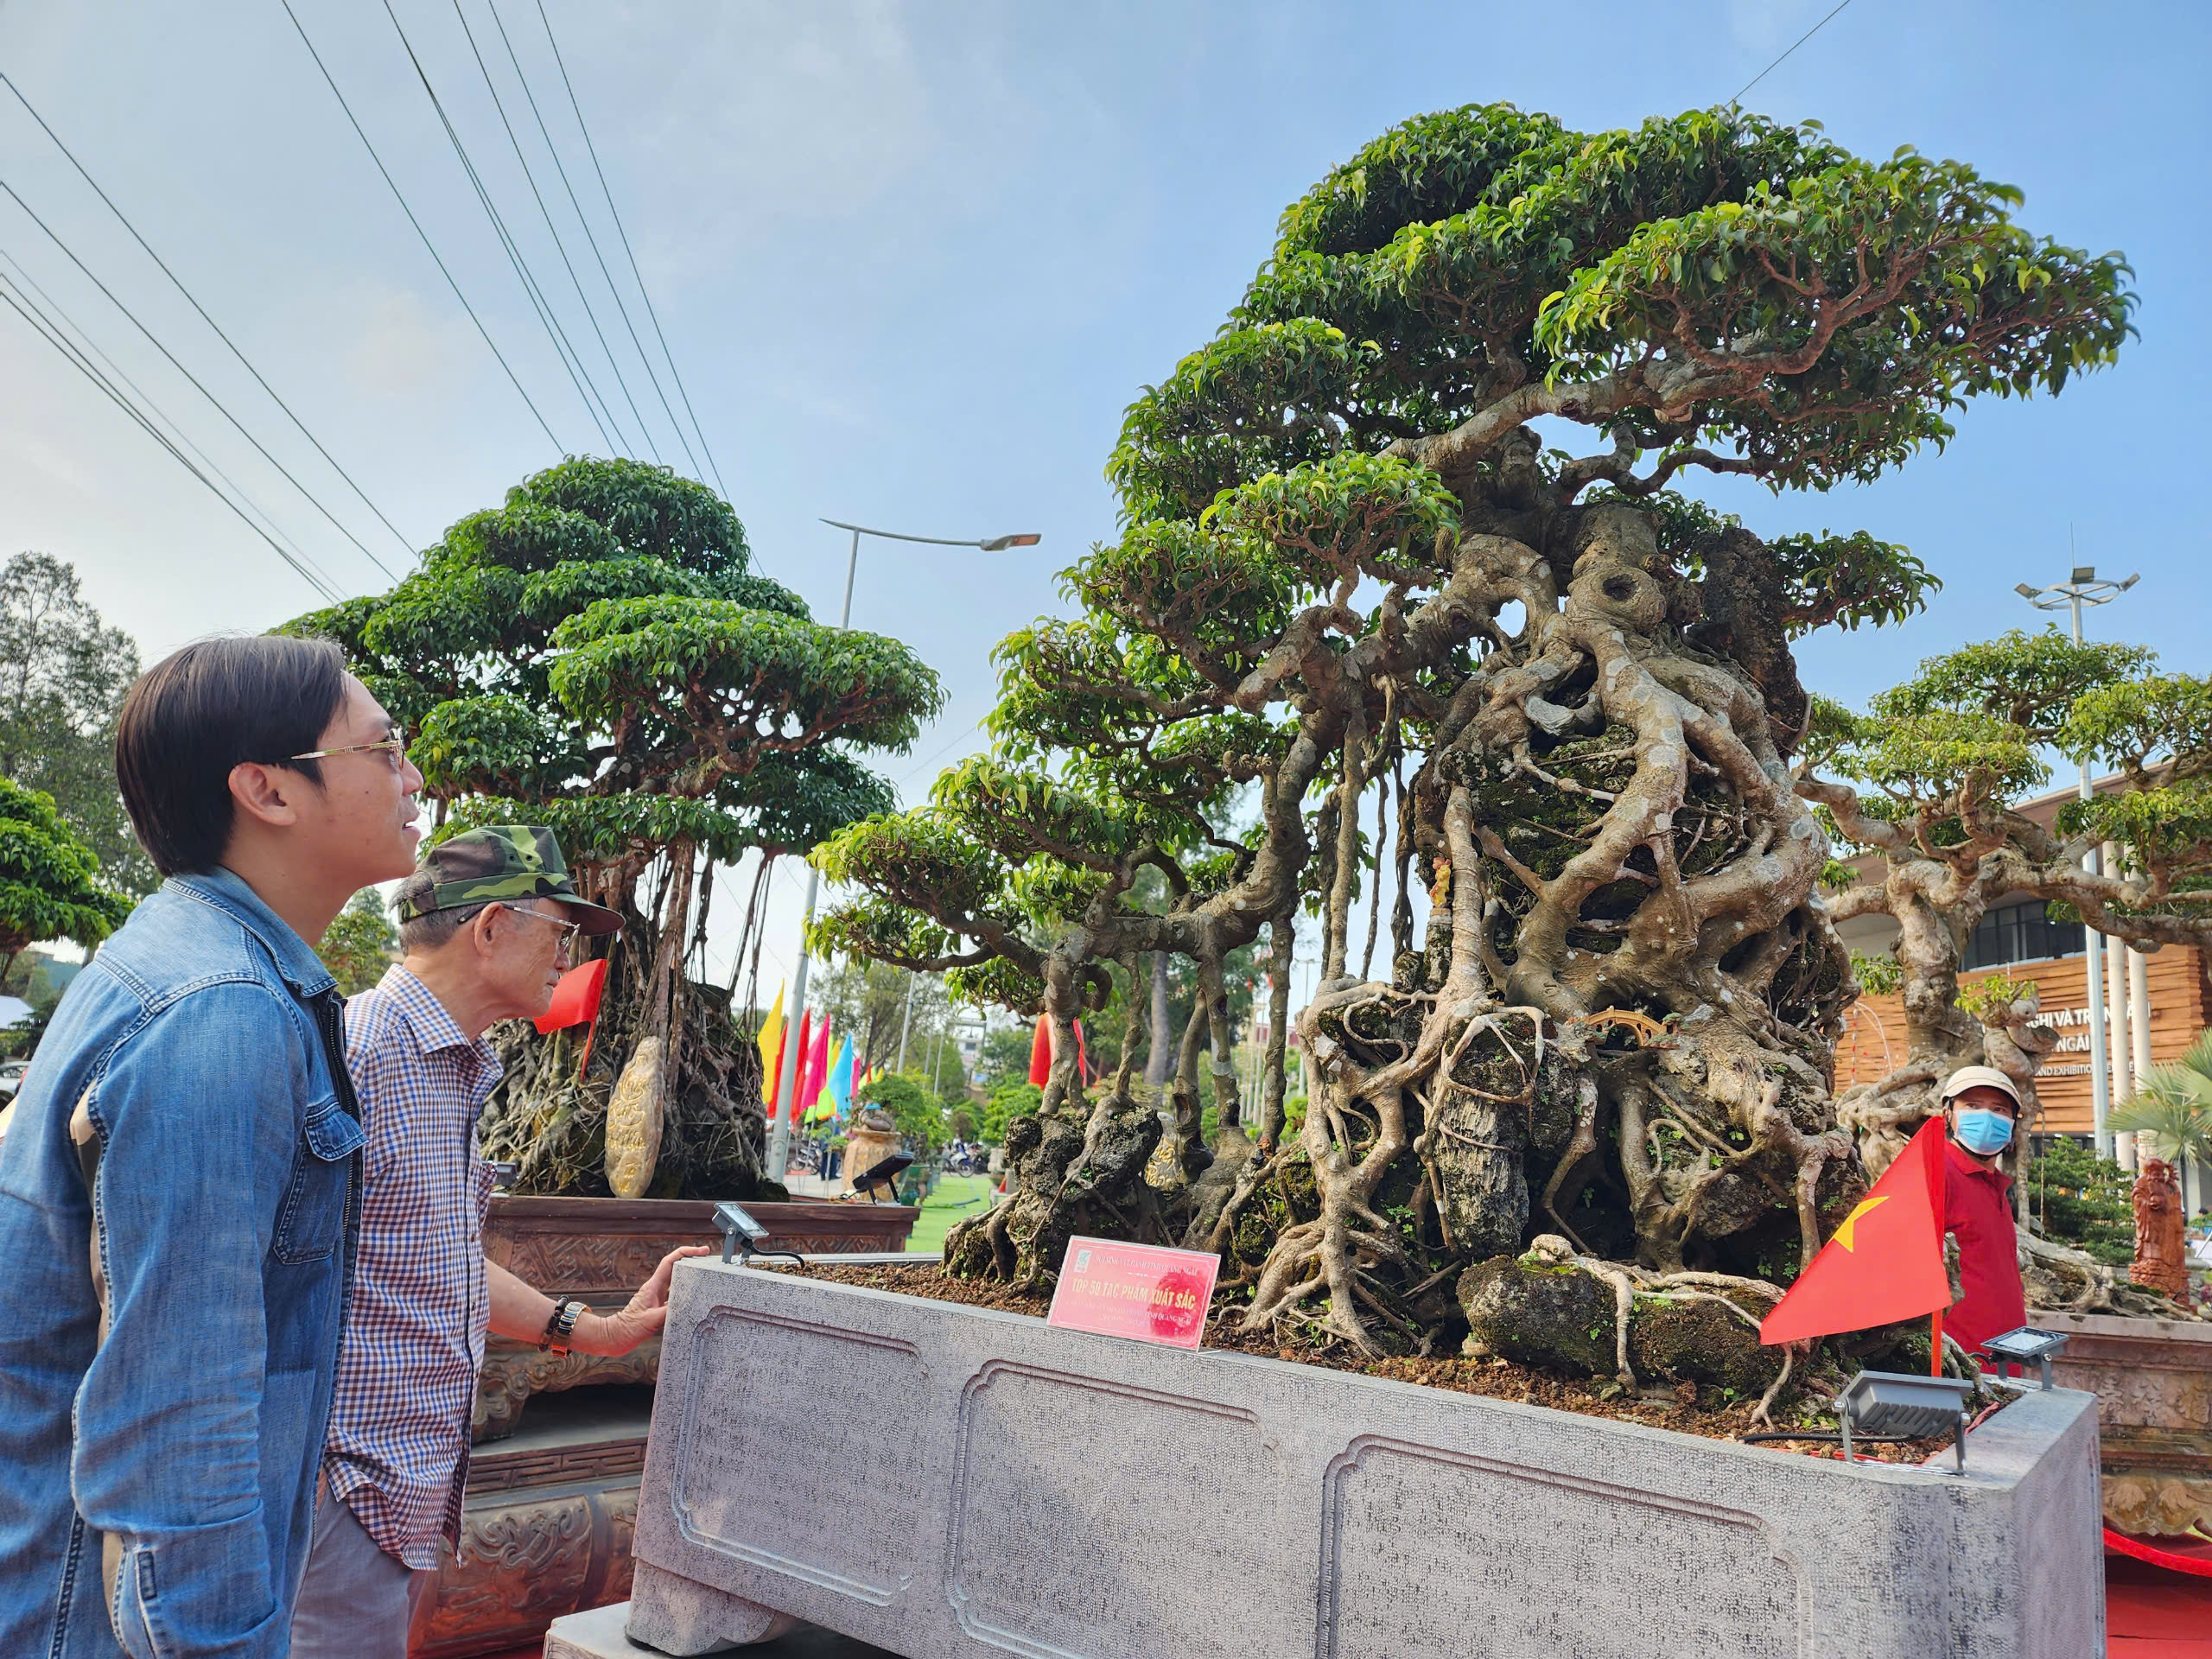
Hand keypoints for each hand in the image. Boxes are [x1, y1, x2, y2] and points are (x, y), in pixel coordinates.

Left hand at [572, 1244, 711, 1356]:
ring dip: (690, 1276)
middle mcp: (656, 1289)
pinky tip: (694, 1299)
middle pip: (676, 1268)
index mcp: (653, 1286)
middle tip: (708, 1260)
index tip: (701, 1251)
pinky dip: (686, 1293)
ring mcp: (657, 1297)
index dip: (686, 1253)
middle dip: (691, 1261)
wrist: (615, 1338)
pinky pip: (675, 1295)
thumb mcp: (649, 1321)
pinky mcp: (657, 1307)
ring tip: (705, 1276)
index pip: (670, 1262)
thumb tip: (687, 1306)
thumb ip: (668, 1312)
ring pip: (676, 1281)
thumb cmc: (628, 1329)